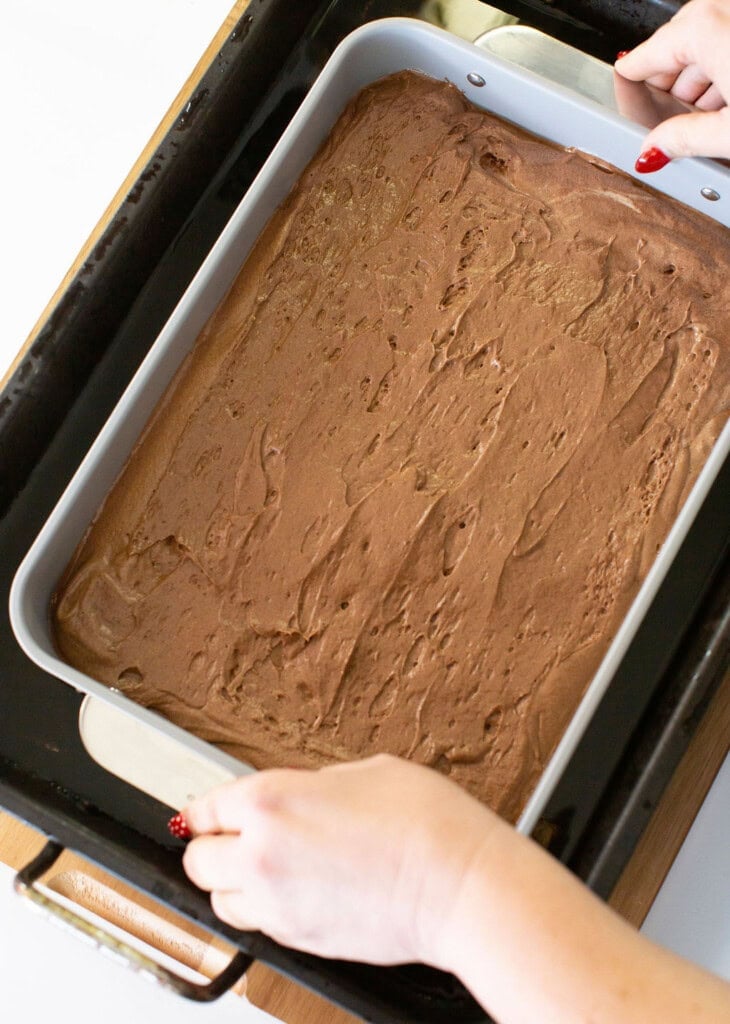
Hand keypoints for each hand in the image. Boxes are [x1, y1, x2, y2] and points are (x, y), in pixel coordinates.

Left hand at [181, 754, 500, 966]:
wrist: (460, 886)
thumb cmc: (425, 822)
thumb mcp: (365, 772)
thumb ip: (314, 785)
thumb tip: (300, 798)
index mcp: (270, 801)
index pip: (206, 808)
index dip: (205, 810)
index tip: (203, 815)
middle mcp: (261, 855)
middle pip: (198, 861)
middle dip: (212, 848)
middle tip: (234, 839)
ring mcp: (278, 905)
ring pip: (221, 902)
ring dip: (233, 884)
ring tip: (265, 869)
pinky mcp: (299, 940)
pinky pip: (259, 926)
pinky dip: (265, 910)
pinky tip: (296, 890)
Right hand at [616, 0, 729, 165]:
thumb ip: (684, 140)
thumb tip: (654, 148)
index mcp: (707, 27)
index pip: (646, 55)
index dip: (631, 82)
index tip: (623, 96)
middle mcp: (726, 6)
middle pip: (677, 42)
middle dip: (670, 81)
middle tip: (667, 118)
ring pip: (708, 33)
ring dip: (701, 70)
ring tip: (707, 111)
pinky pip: (729, 30)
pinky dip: (725, 57)